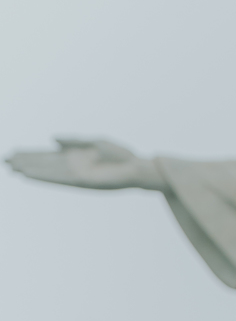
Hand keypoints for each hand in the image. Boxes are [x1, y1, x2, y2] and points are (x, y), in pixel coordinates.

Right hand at [6, 138, 163, 190]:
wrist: (137, 168)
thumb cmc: (121, 155)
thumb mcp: (95, 142)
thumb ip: (73, 140)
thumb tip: (52, 139)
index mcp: (75, 156)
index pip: (49, 156)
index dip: (32, 155)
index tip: (15, 153)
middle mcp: (73, 166)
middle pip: (44, 163)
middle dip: (26, 161)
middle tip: (6, 160)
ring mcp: (76, 174)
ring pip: (47, 171)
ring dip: (30, 169)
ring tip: (11, 167)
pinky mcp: (82, 181)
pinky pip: (58, 178)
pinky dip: (43, 176)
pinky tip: (29, 175)